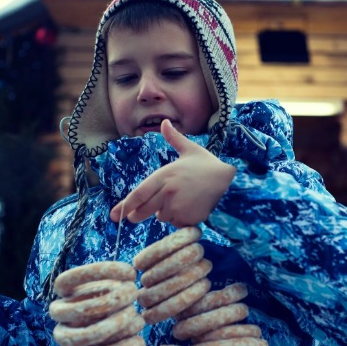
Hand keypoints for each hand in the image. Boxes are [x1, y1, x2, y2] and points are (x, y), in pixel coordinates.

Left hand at [110, 119, 235, 227]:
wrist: (232, 182)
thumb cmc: (210, 166)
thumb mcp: (190, 150)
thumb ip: (173, 138)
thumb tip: (164, 122)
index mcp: (165, 175)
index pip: (139, 193)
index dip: (125, 205)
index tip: (114, 215)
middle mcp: (168, 192)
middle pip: (144, 209)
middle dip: (137, 214)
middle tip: (132, 217)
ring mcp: (178, 206)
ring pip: (162, 217)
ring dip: (166, 213)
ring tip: (181, 201)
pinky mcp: (188, 218)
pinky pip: (177, 223)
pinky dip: (180, 219)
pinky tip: (191, 209)